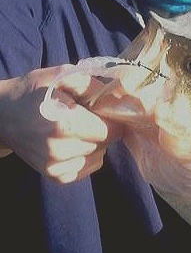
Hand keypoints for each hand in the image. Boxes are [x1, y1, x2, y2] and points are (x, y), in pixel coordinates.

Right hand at [0, 66, 122, 182]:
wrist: (3, 115)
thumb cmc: (34, 92)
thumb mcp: (61, 76)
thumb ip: (92, 84)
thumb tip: (118, 98)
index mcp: (64, 125)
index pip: (111, 130)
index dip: (112, 117)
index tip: (103, 108)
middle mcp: (60, 150)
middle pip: (105, 142)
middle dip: (103, 127)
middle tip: (87, 115)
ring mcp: (55, 166)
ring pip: (99, 155)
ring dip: (95, 141)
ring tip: (77, 127)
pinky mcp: (54, 176)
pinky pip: (87, 167)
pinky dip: (88, 155)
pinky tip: (74, 140)